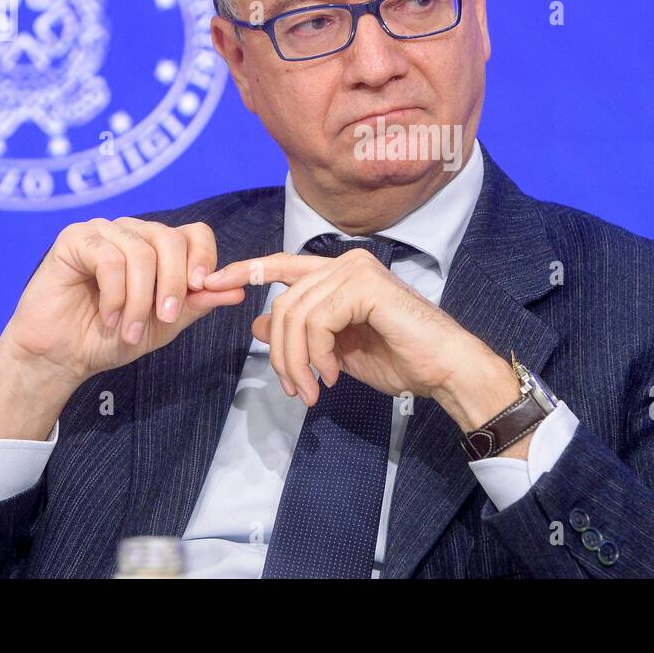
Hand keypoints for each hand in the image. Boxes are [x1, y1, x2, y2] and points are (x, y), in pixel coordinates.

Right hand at [1, 218, 245, 380]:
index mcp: (158, 248)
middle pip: (171, 239)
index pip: (195, 233)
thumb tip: (237, 290)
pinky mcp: (75, 239)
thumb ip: (197, 304)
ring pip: (141, 253)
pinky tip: (108, 315)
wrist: (63, 356)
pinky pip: (110, 258)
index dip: (204, 258)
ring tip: (129, 330)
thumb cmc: (111, 337)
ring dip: (139, 300)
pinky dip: (115, 294)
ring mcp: (104, 232)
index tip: (200, 288)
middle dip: (173, 284)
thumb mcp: (164, 325)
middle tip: (165, 318)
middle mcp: (133, 233)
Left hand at [201, 248, 520, 433]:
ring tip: (312, 389)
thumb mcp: (335, 350)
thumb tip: (256, 323)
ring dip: (297, 361)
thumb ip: (301, 333)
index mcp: (339, 273)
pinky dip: (317, 355)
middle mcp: (345, 263)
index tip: (211, 283)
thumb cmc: (399, 358)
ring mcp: (356, 271)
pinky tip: (332, 374)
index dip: (245, 270)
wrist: (443, 368)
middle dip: (279, 352)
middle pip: (283, 302)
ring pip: (295, 314)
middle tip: (295, 388)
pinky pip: (317, 322)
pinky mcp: (365, 286)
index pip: (282, 265)